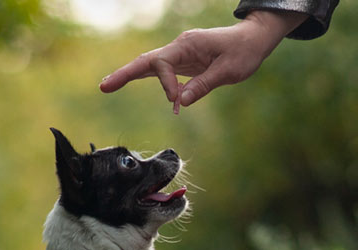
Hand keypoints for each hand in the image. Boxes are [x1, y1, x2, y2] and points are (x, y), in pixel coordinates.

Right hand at [99, 9, 306, 112]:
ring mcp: (181, 54)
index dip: (164, 84)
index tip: (176, 101)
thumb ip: (203, 85)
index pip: (162, 64)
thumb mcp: (228, 71)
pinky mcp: (185, 62)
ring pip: (150, 65)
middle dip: (124, 73)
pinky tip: (134, 85)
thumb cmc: (244, 52)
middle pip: (146, 60)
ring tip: (107, 85)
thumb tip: (179, 102)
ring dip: (129, 75)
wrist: (254, 40)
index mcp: (188, 44)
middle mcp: (180, 47)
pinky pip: (162, 71)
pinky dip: (150, 80)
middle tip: (103, 86)